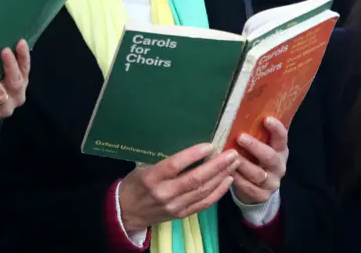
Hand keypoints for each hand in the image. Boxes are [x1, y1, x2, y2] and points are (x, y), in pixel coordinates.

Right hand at [118, 144, 239, 232]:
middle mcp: (164, 193)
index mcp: (151, 178)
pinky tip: (227, 181)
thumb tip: (189, 148)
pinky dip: (218, 192)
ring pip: (203, 191)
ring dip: (221, 177)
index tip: (209, 145)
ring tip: (233, 164)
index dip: (193, 155)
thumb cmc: (134, 184)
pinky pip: (204, 204)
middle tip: (231, 154)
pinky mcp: (181, 214)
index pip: (175, 165)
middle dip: (216, 166)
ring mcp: (174, 206)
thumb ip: (163, 162)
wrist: (127, 212)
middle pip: (195, 179)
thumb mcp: (142, 168)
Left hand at [232, 117, 288, 203]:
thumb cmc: (254, 159)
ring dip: (243, 164)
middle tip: (240, 137)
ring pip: (258, 174)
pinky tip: (227, 172)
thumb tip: (236, 113)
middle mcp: (278, 166)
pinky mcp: (262, 195)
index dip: (277, 129)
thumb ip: (253, 134)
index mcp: (280, 151)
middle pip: (270, 157)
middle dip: (255, 147)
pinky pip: (248, 188)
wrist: (257, 188)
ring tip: (230, 156)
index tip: (266, 119)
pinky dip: (237, 180)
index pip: (282, 138)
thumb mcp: (258, 147)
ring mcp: (271, 182)